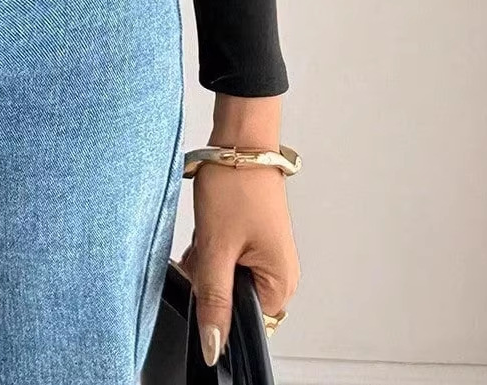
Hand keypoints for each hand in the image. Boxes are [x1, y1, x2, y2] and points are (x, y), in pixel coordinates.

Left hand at [175, 98, 300, 366]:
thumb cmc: (237, 184)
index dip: (217, 304)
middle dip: (209, 279)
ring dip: (208, 259)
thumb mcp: (217, 247)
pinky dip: (210, 246)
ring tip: (209, 229)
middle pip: (232, 298)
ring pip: (225, 276)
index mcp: (281, 283)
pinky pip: (225, 256)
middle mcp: (279, 271)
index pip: (246, 322)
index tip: (205, 277)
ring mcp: (265, 253)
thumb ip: (214, 300)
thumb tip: (213, 346)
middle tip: (206, 246)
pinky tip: (207, 225)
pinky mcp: (252, 237)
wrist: (238, 139)